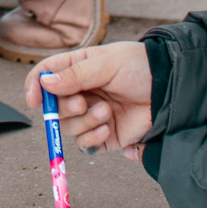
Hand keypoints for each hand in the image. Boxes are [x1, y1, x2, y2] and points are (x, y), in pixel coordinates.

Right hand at [25, 42, 154, 153]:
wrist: (171, 88)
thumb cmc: (140, 67)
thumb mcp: (106, 63)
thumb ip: (75, 75)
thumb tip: (45, 83)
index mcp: (76, 69)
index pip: (44, 76)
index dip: (35, 87)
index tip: (35, 100)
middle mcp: (80, 92)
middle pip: (53, 107)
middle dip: (64, 108)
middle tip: (82, 103)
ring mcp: (92, 115)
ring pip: (69, 127)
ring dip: (84, 122)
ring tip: (107, 112)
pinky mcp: (105, 135)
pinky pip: (85, 144)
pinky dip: (91, 139)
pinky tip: (106, 129)